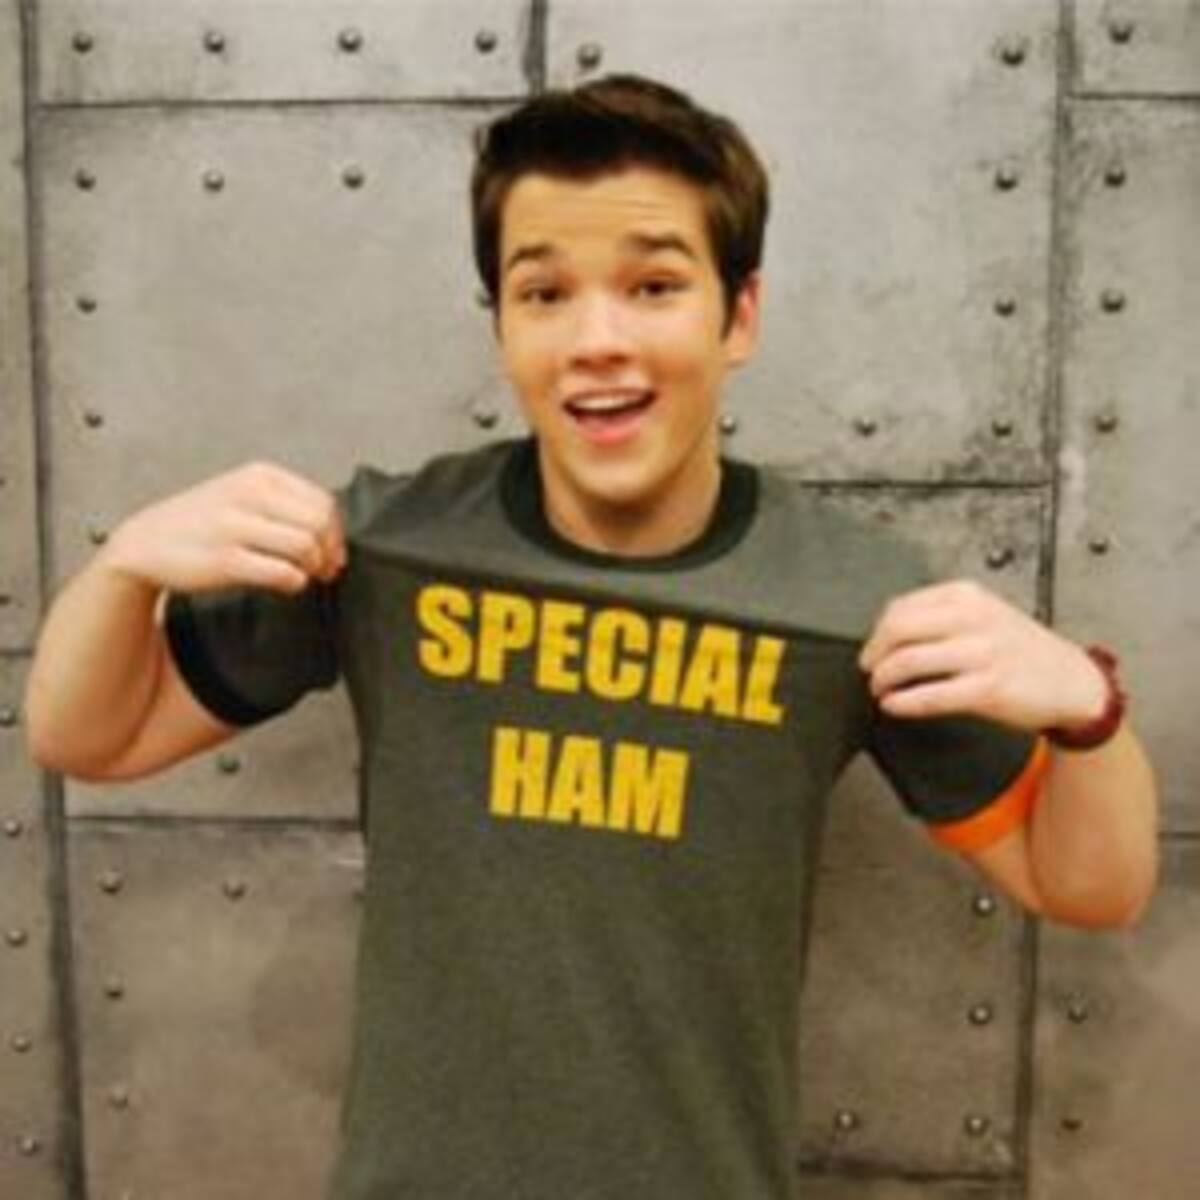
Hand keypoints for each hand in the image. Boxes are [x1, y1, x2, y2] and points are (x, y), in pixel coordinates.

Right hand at [97, 461, 345, 594]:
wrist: (145, 542)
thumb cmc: (203, 523)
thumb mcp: (243, 495)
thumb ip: (285, 505)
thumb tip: (334, 536)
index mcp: (259, 476)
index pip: (322, 501)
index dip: (336, 531)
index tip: (334, 552)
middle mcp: (248, 495)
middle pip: (319, 523)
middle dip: (330, 550)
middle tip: (326, 569)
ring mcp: (235, 527)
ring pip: (305, 545)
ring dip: (315, 567)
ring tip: (307, 576)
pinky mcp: (224, 560)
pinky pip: (283, 572)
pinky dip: (295, 582)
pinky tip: (288, 584)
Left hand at [858, 579, 1107, 731]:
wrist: (1072, 681)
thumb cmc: (1022, 650)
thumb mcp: (985, 615)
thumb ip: (941, 616)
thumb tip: (888, 632)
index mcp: (968, 596)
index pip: (901, 607)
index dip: (878, 632)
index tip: (872, 648)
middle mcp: (974, 619)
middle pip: (898, 629)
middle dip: (874, 653)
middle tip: (869, 669)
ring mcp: (982, 654)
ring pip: (908, 662)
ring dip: (883, 679)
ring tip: (880, 689)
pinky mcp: (988, 688)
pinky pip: (930, 695)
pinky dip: (903, 702)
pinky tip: (894, 705)